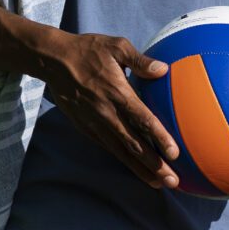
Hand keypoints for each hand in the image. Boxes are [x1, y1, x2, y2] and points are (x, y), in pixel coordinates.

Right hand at [38, 30, 179, 187]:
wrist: (53, 61)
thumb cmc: (88, 50)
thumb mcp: (116, 46)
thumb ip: (140, 60)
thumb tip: (163, 69)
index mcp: (118, 94)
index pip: (143, 120)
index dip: (159, 137)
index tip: (174, 153)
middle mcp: (107, 113)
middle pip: (134, 144)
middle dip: (154, 164)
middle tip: (173, 181)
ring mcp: (95, 123)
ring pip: (121, 152)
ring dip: (140, 169)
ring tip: (158, 183)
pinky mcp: (86, 128)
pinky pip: (108, 147)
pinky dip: (124, 160)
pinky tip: (137, 169)